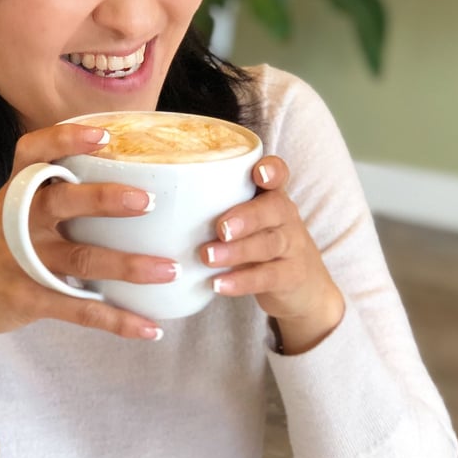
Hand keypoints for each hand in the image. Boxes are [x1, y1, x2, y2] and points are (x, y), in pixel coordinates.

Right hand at [0, 123, 177, 341]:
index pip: (32, 153)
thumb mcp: (11, 210)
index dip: (65, 141)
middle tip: (148, 202)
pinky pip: (79, 310)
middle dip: (104, 199)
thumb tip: (123, 174)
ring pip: (81, 259)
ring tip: (169, 270)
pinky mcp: (28, 298)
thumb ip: (52, 192)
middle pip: (61, 202)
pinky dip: (117, 320)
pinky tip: (149, 327)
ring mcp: (22, 260)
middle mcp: (18, 221)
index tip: (105, 135)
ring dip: (129, 266)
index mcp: (16, 192)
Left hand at [201, 155, 344, 353]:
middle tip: (220, 228)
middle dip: (246, 217)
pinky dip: (243, 281)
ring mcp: (292, 247)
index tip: (258, 173)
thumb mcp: (248, 220)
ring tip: (207, 257)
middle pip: (273, 210)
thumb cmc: (260, 242)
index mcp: (272, 196)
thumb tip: (154, 204)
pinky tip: (219, 285)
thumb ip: (216, 207)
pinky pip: (268, 277)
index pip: (279, 175)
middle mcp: (286, 217)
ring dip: (237, 251)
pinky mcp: (291, 276)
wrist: (303, 286)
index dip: (272, 171)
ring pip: (268, 244)